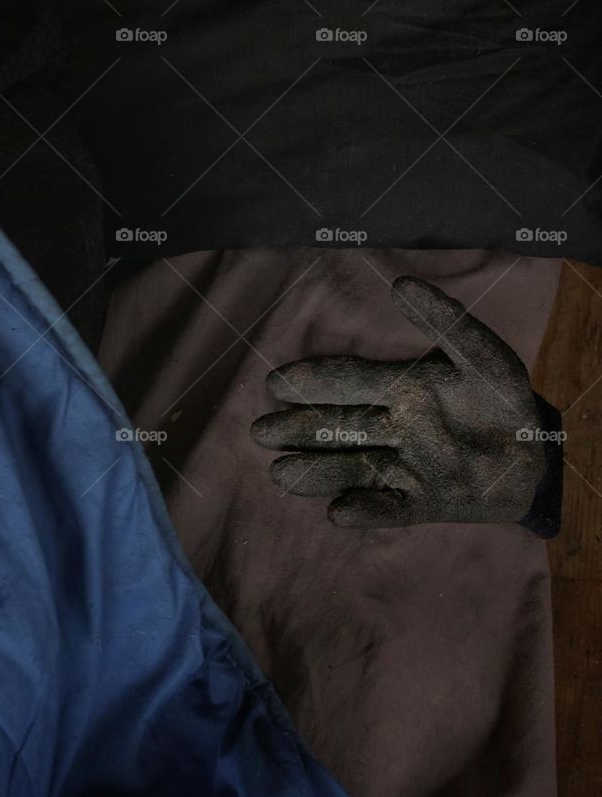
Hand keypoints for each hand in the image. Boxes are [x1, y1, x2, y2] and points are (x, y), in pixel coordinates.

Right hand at [250, 276, 546, 526]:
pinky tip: (339, 513)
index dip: (313, 381)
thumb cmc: (503, 400)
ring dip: (317, 471)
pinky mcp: (424, 503)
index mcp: (402, 387)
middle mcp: (394, 427)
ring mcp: (406, 467)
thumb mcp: (483, 355)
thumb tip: (399, 283)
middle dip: (300, 429)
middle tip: (260, 432)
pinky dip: (366, 510)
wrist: (537, 456)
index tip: (276, 383)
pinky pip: (391, 508)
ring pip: (353, 466)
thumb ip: (445, 322)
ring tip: (280, 474)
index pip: (349, 381)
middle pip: (339, 426)